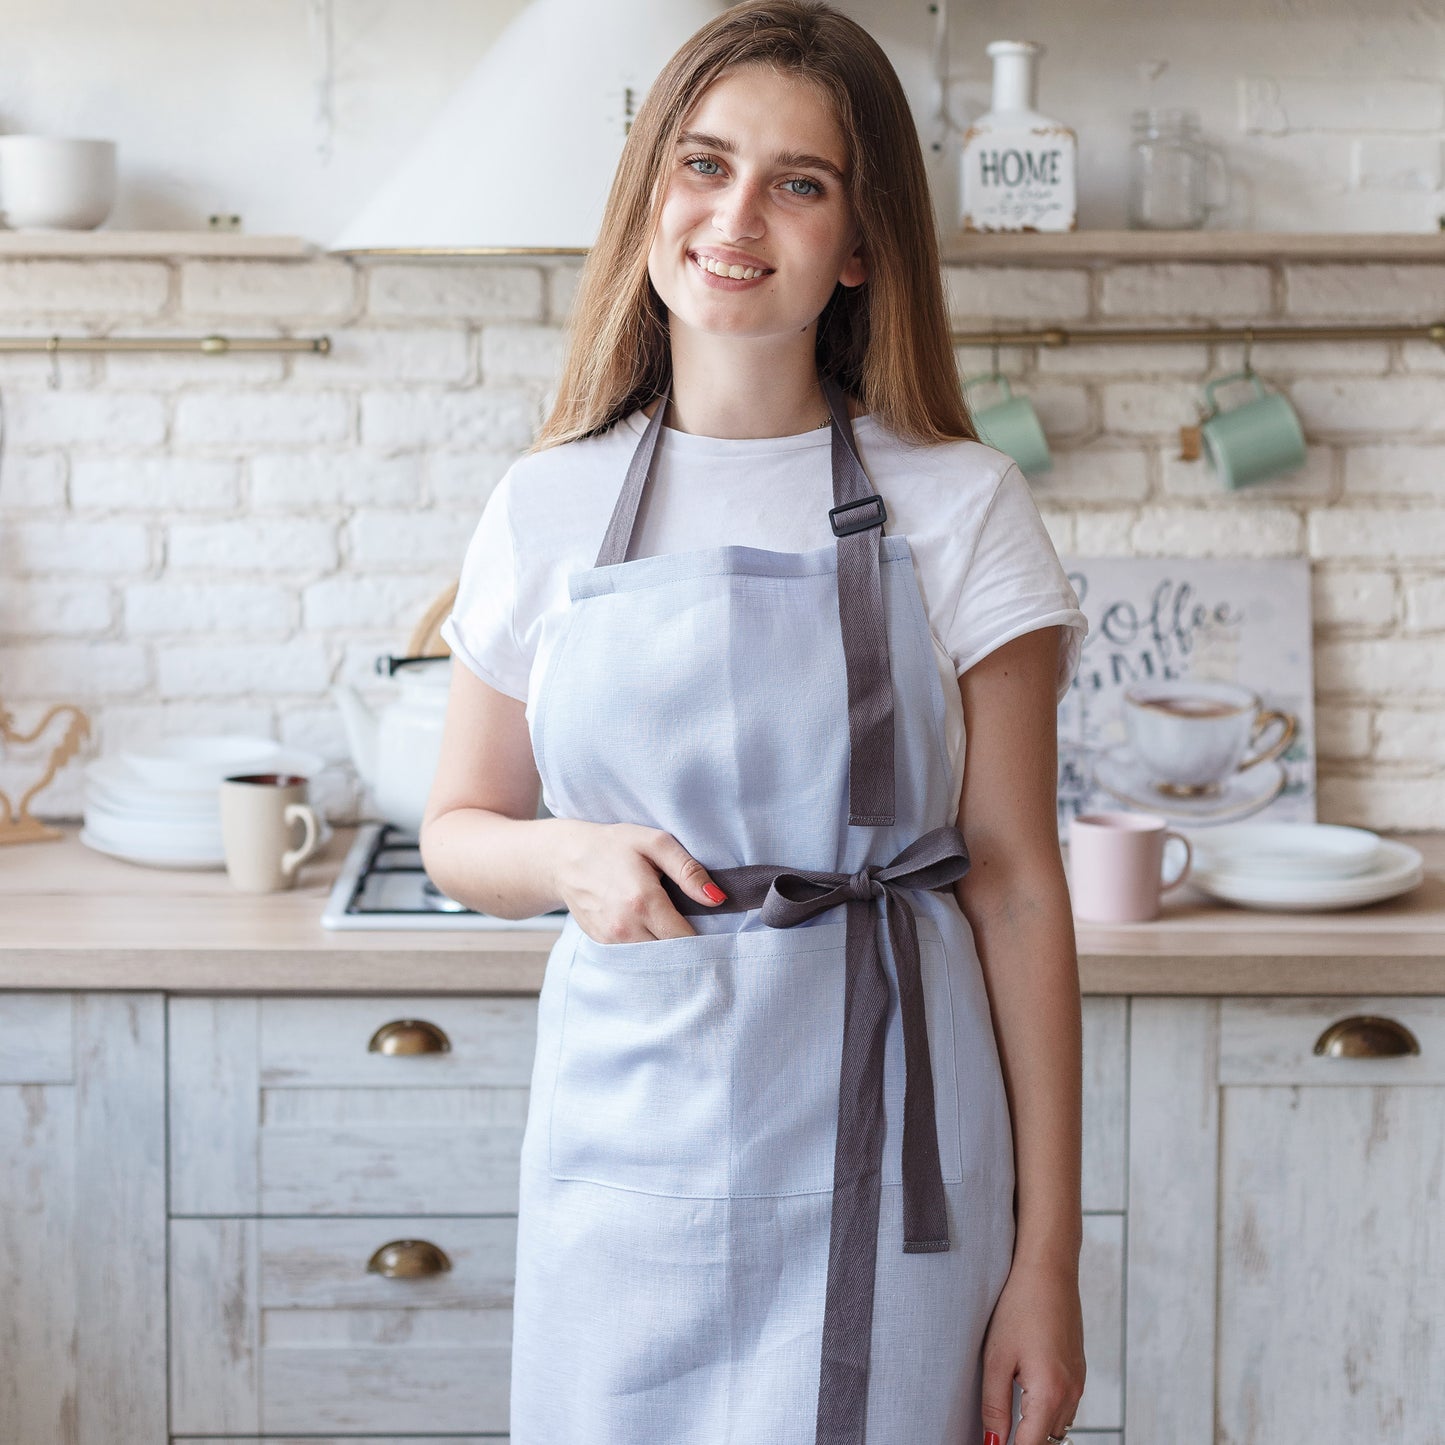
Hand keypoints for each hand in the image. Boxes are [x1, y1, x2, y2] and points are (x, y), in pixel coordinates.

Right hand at [551, 820, 726, 942]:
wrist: (564, 858)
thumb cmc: (614, 845)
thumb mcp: (656, 843)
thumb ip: (689, 871)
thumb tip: (717, 899)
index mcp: (644, 901)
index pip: (686, 938)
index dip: (703, 935)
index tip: (711, 926)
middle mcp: (626, 927)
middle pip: (671, 951)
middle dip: (685, 941)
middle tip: (691, 922)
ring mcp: (611, 939)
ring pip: (653, 956)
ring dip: (665, 944)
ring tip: (667, 920)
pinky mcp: (602, 943)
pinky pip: (635, 953)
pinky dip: (646, 944)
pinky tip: (646, 923)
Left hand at [980, 1255, 1085, 1444]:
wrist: (1048, 1271)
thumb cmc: (1019, 1307)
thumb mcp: (997, 1358)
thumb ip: (995, 1406)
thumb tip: (992, 1442)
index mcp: (1050, 1394)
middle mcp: (1071, 1394)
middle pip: (1048, 1441)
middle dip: (1023, 1441)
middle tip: (996, 1432)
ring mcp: (1078, 1383)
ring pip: (1058, 1426)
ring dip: (1036, 1428)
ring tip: (1009, 1418)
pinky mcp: (1079, 1372)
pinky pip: (1064, 1406)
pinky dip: (1046, 1411)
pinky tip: (1026, 1396)